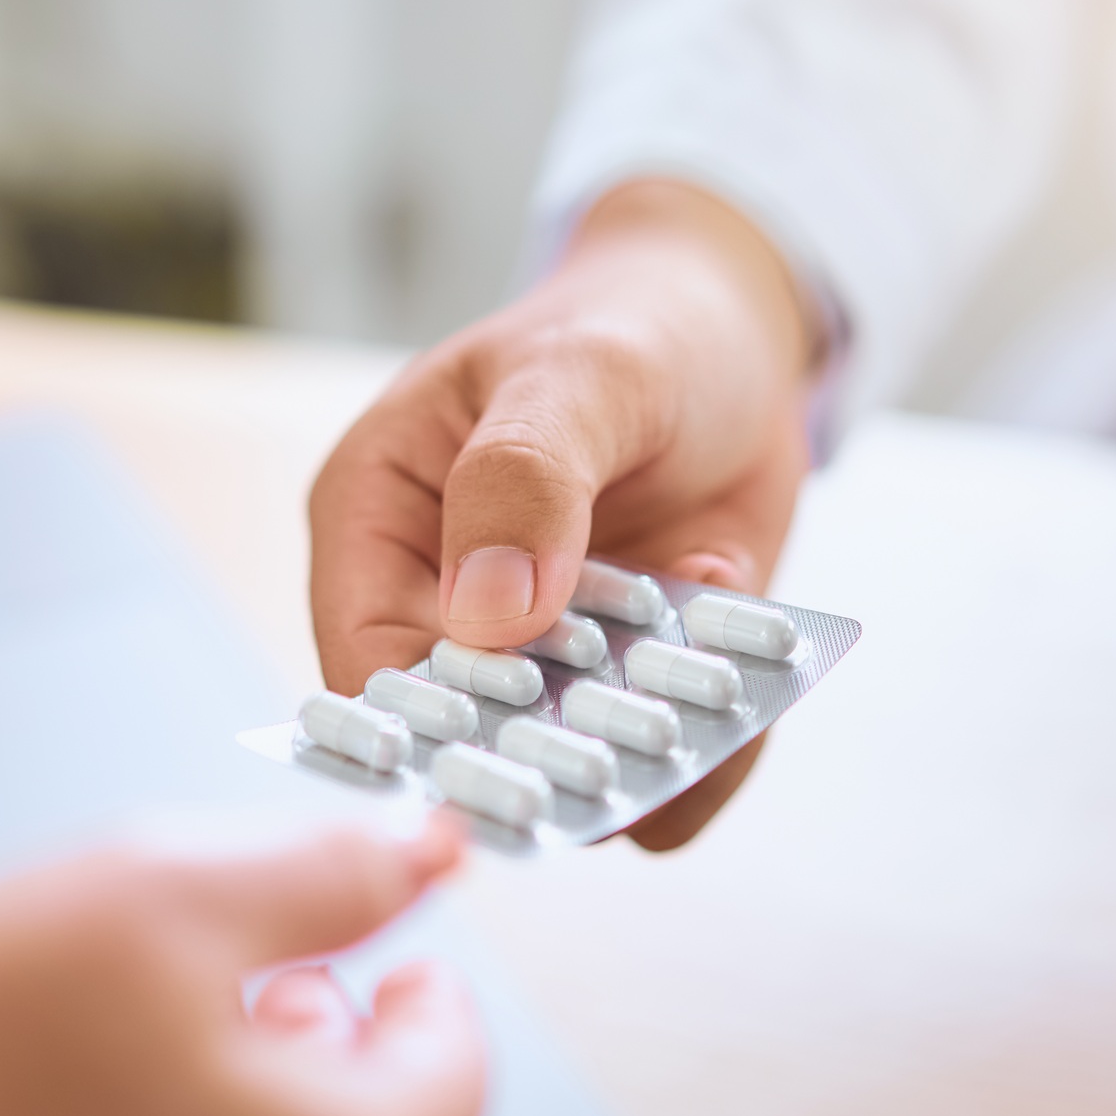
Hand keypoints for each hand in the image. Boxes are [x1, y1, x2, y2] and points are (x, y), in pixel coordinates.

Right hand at [311, 180, 818, 850]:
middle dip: (542, 762)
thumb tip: (486, 614)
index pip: (364, 648)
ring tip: (705, 736)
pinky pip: (660, 757)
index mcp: (378, 517)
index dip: (418, 718)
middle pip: (466, 729)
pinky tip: (751, 700)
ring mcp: (541, 653)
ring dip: (640, 766)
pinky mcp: (630, 680)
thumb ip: (522, 479)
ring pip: (571, 759)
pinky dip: (710, 754)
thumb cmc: (628, 329)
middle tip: (617, 786)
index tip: (495, 753)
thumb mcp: (580, 377)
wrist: (733, 336)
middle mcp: (441, 600)